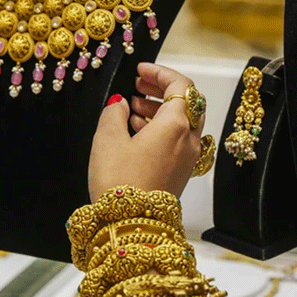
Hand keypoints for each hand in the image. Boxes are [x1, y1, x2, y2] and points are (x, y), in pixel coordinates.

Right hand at [88, 63, 204, 201]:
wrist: (131, 226)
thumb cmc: (120, 185)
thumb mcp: (107, 140)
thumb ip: (114, 113)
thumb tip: (119, 104)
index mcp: (176, 125)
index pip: (181, 86)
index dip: (160, 72)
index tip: (142, 70)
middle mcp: (188, 140)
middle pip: (187, 103)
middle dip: (163, 90)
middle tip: (140, 84)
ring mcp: (188, 159)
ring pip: (182, 123)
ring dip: (161, 109)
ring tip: (134, 107)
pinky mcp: (181, 173)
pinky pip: (178, 141)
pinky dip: (163, 129)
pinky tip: (138, 131)